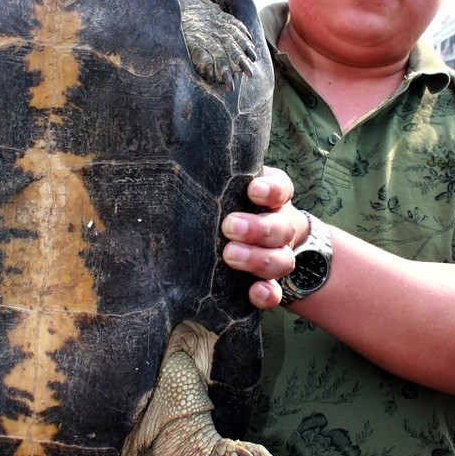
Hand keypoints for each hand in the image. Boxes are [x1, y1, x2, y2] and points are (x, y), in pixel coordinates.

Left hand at [221, 166, 309, 307]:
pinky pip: (278, 293)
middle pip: (281, 226)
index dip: (270, 190)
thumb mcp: (227, 189)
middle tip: (229, 226)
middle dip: (257, 228)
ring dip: (258, 259)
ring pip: (282, 260)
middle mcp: (280, 225)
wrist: (258, 241)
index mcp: (272, 199)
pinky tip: (255, 292)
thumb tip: (172, 160)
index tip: (252, 190)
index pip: (280, 189)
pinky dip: (268, 294)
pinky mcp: (271, 283)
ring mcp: (279, 255)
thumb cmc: (231, 207)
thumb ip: (214, 181)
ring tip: (230, 255)